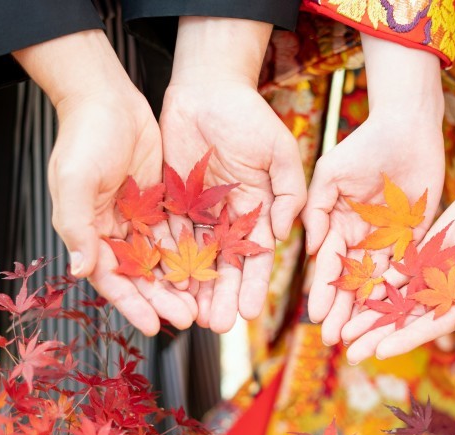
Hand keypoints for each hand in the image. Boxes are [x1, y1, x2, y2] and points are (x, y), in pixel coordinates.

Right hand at [14, 30, 196, 334]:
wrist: (108, 100)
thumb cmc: (84, 139)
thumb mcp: (75, 181)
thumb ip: (76, 225)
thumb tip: (79, 269)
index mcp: (89, 233)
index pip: (112, 280)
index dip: (133, 305)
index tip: (155, 327)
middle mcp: (114, 231)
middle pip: (143, 276)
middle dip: (164, 299)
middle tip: (190, 319)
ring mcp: (140, 218)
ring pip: (164, 259)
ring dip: (182, 282)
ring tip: (204, 303)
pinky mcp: (162, 203)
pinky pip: (180, 234)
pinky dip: (192, 252)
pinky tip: (211, 269)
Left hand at [160, 17, 305, 332]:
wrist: (207, 88)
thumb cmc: (250, 117)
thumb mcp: (280, 153)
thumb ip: (289, 194)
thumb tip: (284, 233)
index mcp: (258, 210)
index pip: (258, 256)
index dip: (255, 285)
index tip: (252, 313)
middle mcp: (228, 218)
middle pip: (226, 266)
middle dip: (224, 296)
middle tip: (219, 326)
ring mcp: (199, 211)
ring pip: (196, 258)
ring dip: (195, 288)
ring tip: (192, 316)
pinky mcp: (171, 200)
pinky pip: (168, 235)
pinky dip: (167, 260)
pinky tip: (166, 284)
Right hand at [303, 34, 444, 345]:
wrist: (406, 128)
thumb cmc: (363, 145)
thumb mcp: (330, 175)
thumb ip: (317, 210)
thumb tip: (311, 249)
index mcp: (339, 224)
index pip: (330, 264)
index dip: (324, 290)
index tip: (316, 315)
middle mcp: (363, 237)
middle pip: (352, 281)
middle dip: (343, 310)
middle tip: (334, 338)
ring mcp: (390, 238)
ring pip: (378, 280)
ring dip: (368, 308)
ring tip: (359, 335)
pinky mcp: (417, 235)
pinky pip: (409, 266)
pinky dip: (400, 289)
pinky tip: (392, 312)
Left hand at [340, 157, 454, 362]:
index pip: (430, 326)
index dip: (404, 339)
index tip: (379, 352)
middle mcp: (447, 292)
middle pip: (406, 317)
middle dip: (379, 334)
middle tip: (349, 350)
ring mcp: (435, 271)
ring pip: (397, 296)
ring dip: (371, 313)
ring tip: (343, 329)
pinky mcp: (426, 248)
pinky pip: (398, 267)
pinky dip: (378, 279)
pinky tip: (354, 290)